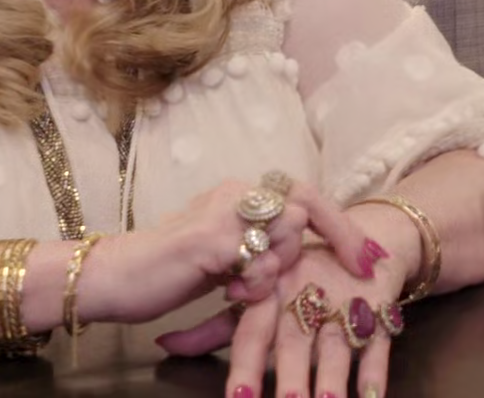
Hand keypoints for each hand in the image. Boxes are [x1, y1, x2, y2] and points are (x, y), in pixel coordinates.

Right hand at [76, 178, 373, 328]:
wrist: (111, 279)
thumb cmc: (166, 273)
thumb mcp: (225, 256)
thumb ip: (262, 248)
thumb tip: (306, 254)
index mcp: (239, 193)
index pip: (305, 196)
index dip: (343, 225)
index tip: (372, 257)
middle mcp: (235, 192)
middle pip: (306, 208)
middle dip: (334, 240)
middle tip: (357, 269)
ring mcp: (223, 212)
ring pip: (287, 234)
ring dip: (276, 270)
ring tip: (242, 287)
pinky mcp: (210, 239)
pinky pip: (259, 261)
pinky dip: (254, 284)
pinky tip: (229, 292)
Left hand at [172, 208, 410, 397]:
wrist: (365, 239)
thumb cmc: (303, 275)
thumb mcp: (263, 295)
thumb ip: (216, 325)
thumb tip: (167, 344)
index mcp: (274, 293)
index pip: (254, 332)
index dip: (245, 366)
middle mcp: (308, 297)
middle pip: (296, 341)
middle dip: (290, 376)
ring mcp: (346, 304)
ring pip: (338, 343)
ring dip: (333, 377)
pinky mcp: (380, 310)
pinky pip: (380, 342)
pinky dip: (377, 371)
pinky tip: (372, 397)